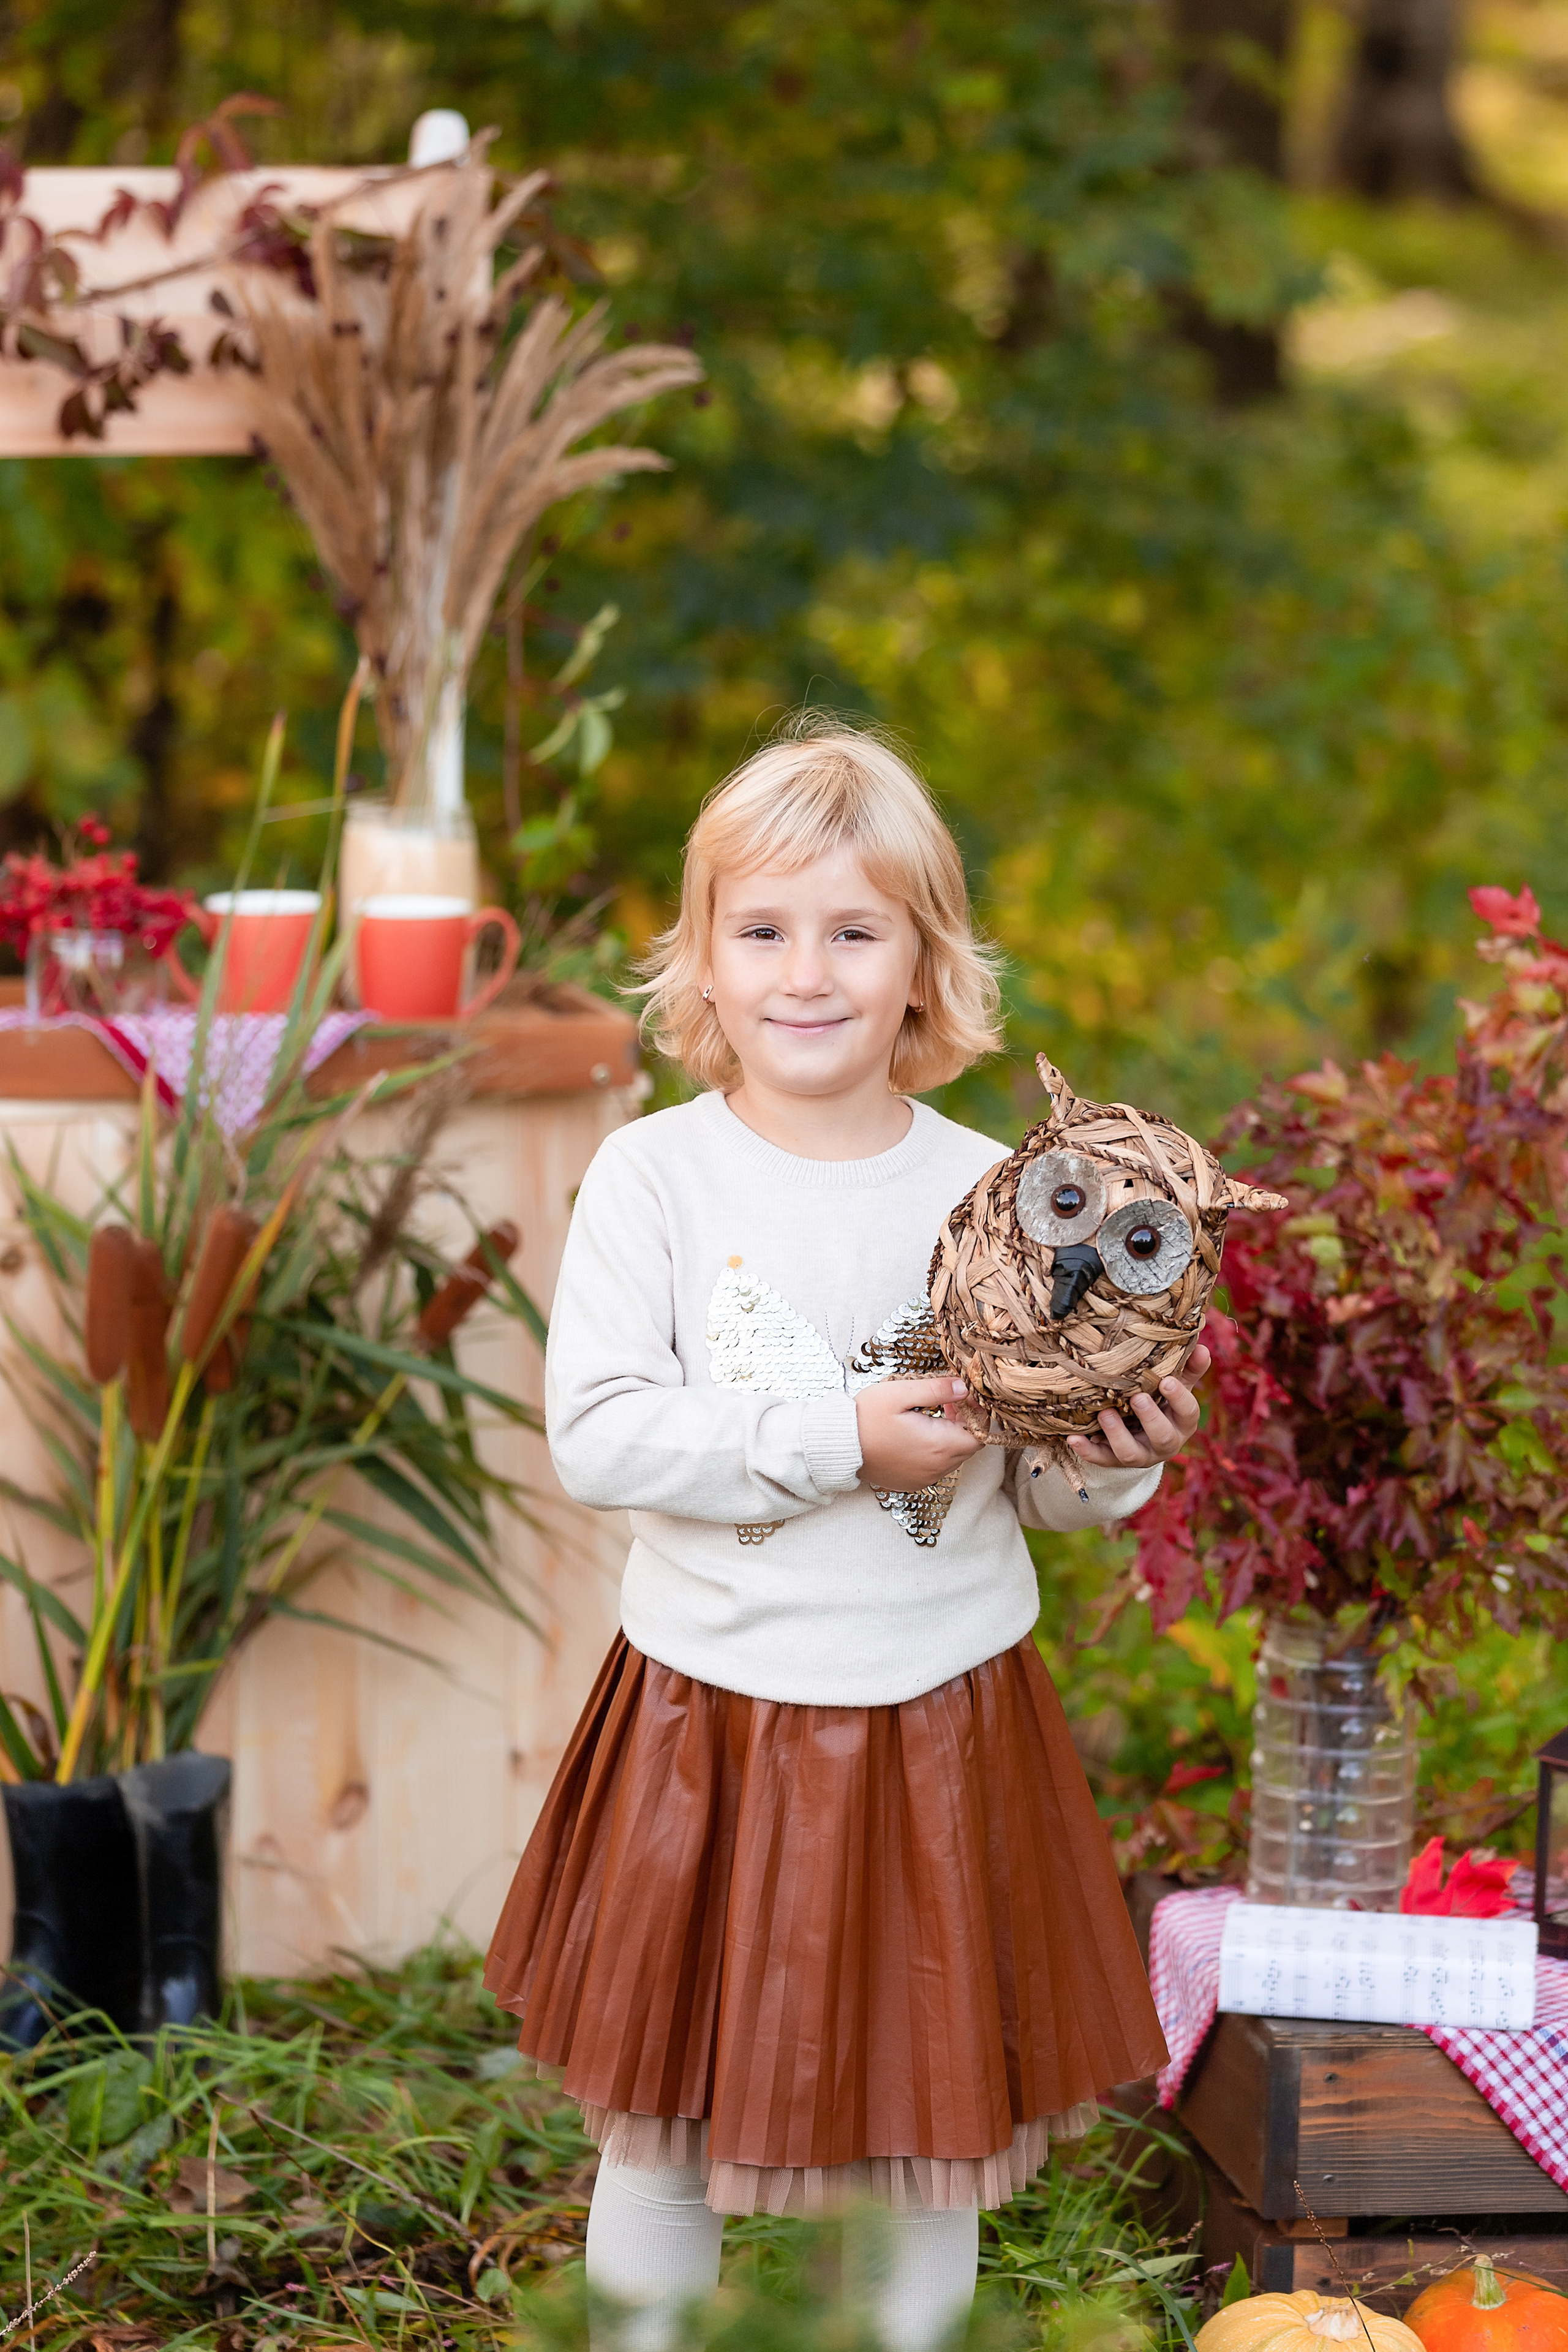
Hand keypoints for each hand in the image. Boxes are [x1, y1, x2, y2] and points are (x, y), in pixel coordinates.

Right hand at [856, 1376, 981, 1491]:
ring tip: (930, 1416)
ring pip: (953, 1458)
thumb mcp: (901, 1394)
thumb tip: (964, 1387)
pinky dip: (936, 1451)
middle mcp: (936, 1468)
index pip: (979, 1435)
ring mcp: (924, 1478)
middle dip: (964, 1424)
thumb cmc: (866, 1417)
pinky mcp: (912, 1482)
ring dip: (950, 1437)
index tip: (961, 1397)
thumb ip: (937, 1389)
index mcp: (938, 1446)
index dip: (976, 1415)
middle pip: (969, 1447)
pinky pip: (936, 1467)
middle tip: (947, 1402)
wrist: (838, 1446)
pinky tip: (918, 1434)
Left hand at [1064, 1343, 1210, 1472]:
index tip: (1166, 1381)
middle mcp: (1165, 1443)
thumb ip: (1187, 1369)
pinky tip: (1073, 1439)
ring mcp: (1140, 1455)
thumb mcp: (1175, 1387)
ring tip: (1105, 1413)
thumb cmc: (1161, 1402)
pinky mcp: (1115, 1461)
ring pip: (1131, 1453)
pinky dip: (1087, 1451)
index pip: (1188, 1413)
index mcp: (1182, 1423)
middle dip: (1150, 1418)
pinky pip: (1102, 1460)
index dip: (1179, 1399)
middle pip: (1163, 1437)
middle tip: (1137, 1398)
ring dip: (1117, 1434)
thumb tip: (1202, 1346)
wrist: (1141, 1435)